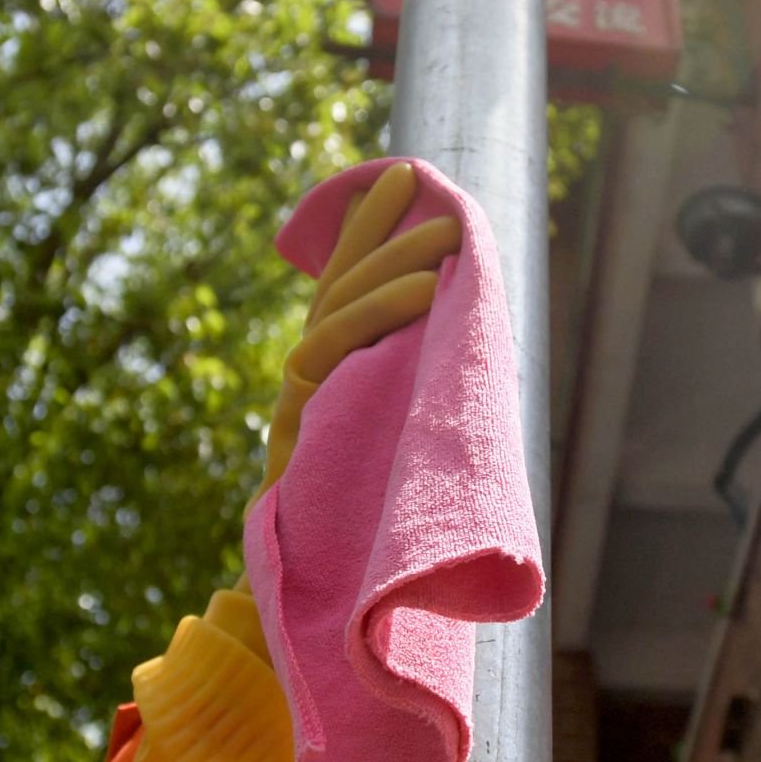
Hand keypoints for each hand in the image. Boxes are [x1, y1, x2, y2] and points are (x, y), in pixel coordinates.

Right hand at [258, 162, 460, 493]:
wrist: (320, 585)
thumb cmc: (369, 520)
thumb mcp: (399, 435)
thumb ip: (410, 383)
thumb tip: (465, 330)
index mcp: (330, 374)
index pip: (344, 284)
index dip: (366, 229)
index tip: (401, 176)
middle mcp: (308, 378)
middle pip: (339, 290)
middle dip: (386, 239)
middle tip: (439, 206)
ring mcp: (298, 400)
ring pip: (336, 316)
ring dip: (391, 275)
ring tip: (443, 249)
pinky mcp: (295, 425)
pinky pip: (327, 357)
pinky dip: (371, 321)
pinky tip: (420, 297)